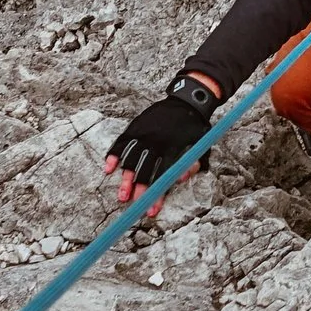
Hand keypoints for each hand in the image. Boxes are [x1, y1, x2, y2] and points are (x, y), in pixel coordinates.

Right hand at [104, 76, 218, 217]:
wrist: (186, 100)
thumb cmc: (194, 126)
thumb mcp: (201, 144)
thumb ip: (193, 163)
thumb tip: (180, 179)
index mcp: (173, 146)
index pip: (163, 175)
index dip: (157, 194)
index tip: (152, 210)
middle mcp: (156, 141)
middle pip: (145, 171)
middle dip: (140, 191)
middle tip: (136, 206)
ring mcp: (143, 133)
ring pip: (131, 159)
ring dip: (125, 179)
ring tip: (122, 196)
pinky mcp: (135, 126)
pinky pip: (121, 143)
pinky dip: (113, 155)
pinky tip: (108, 169)